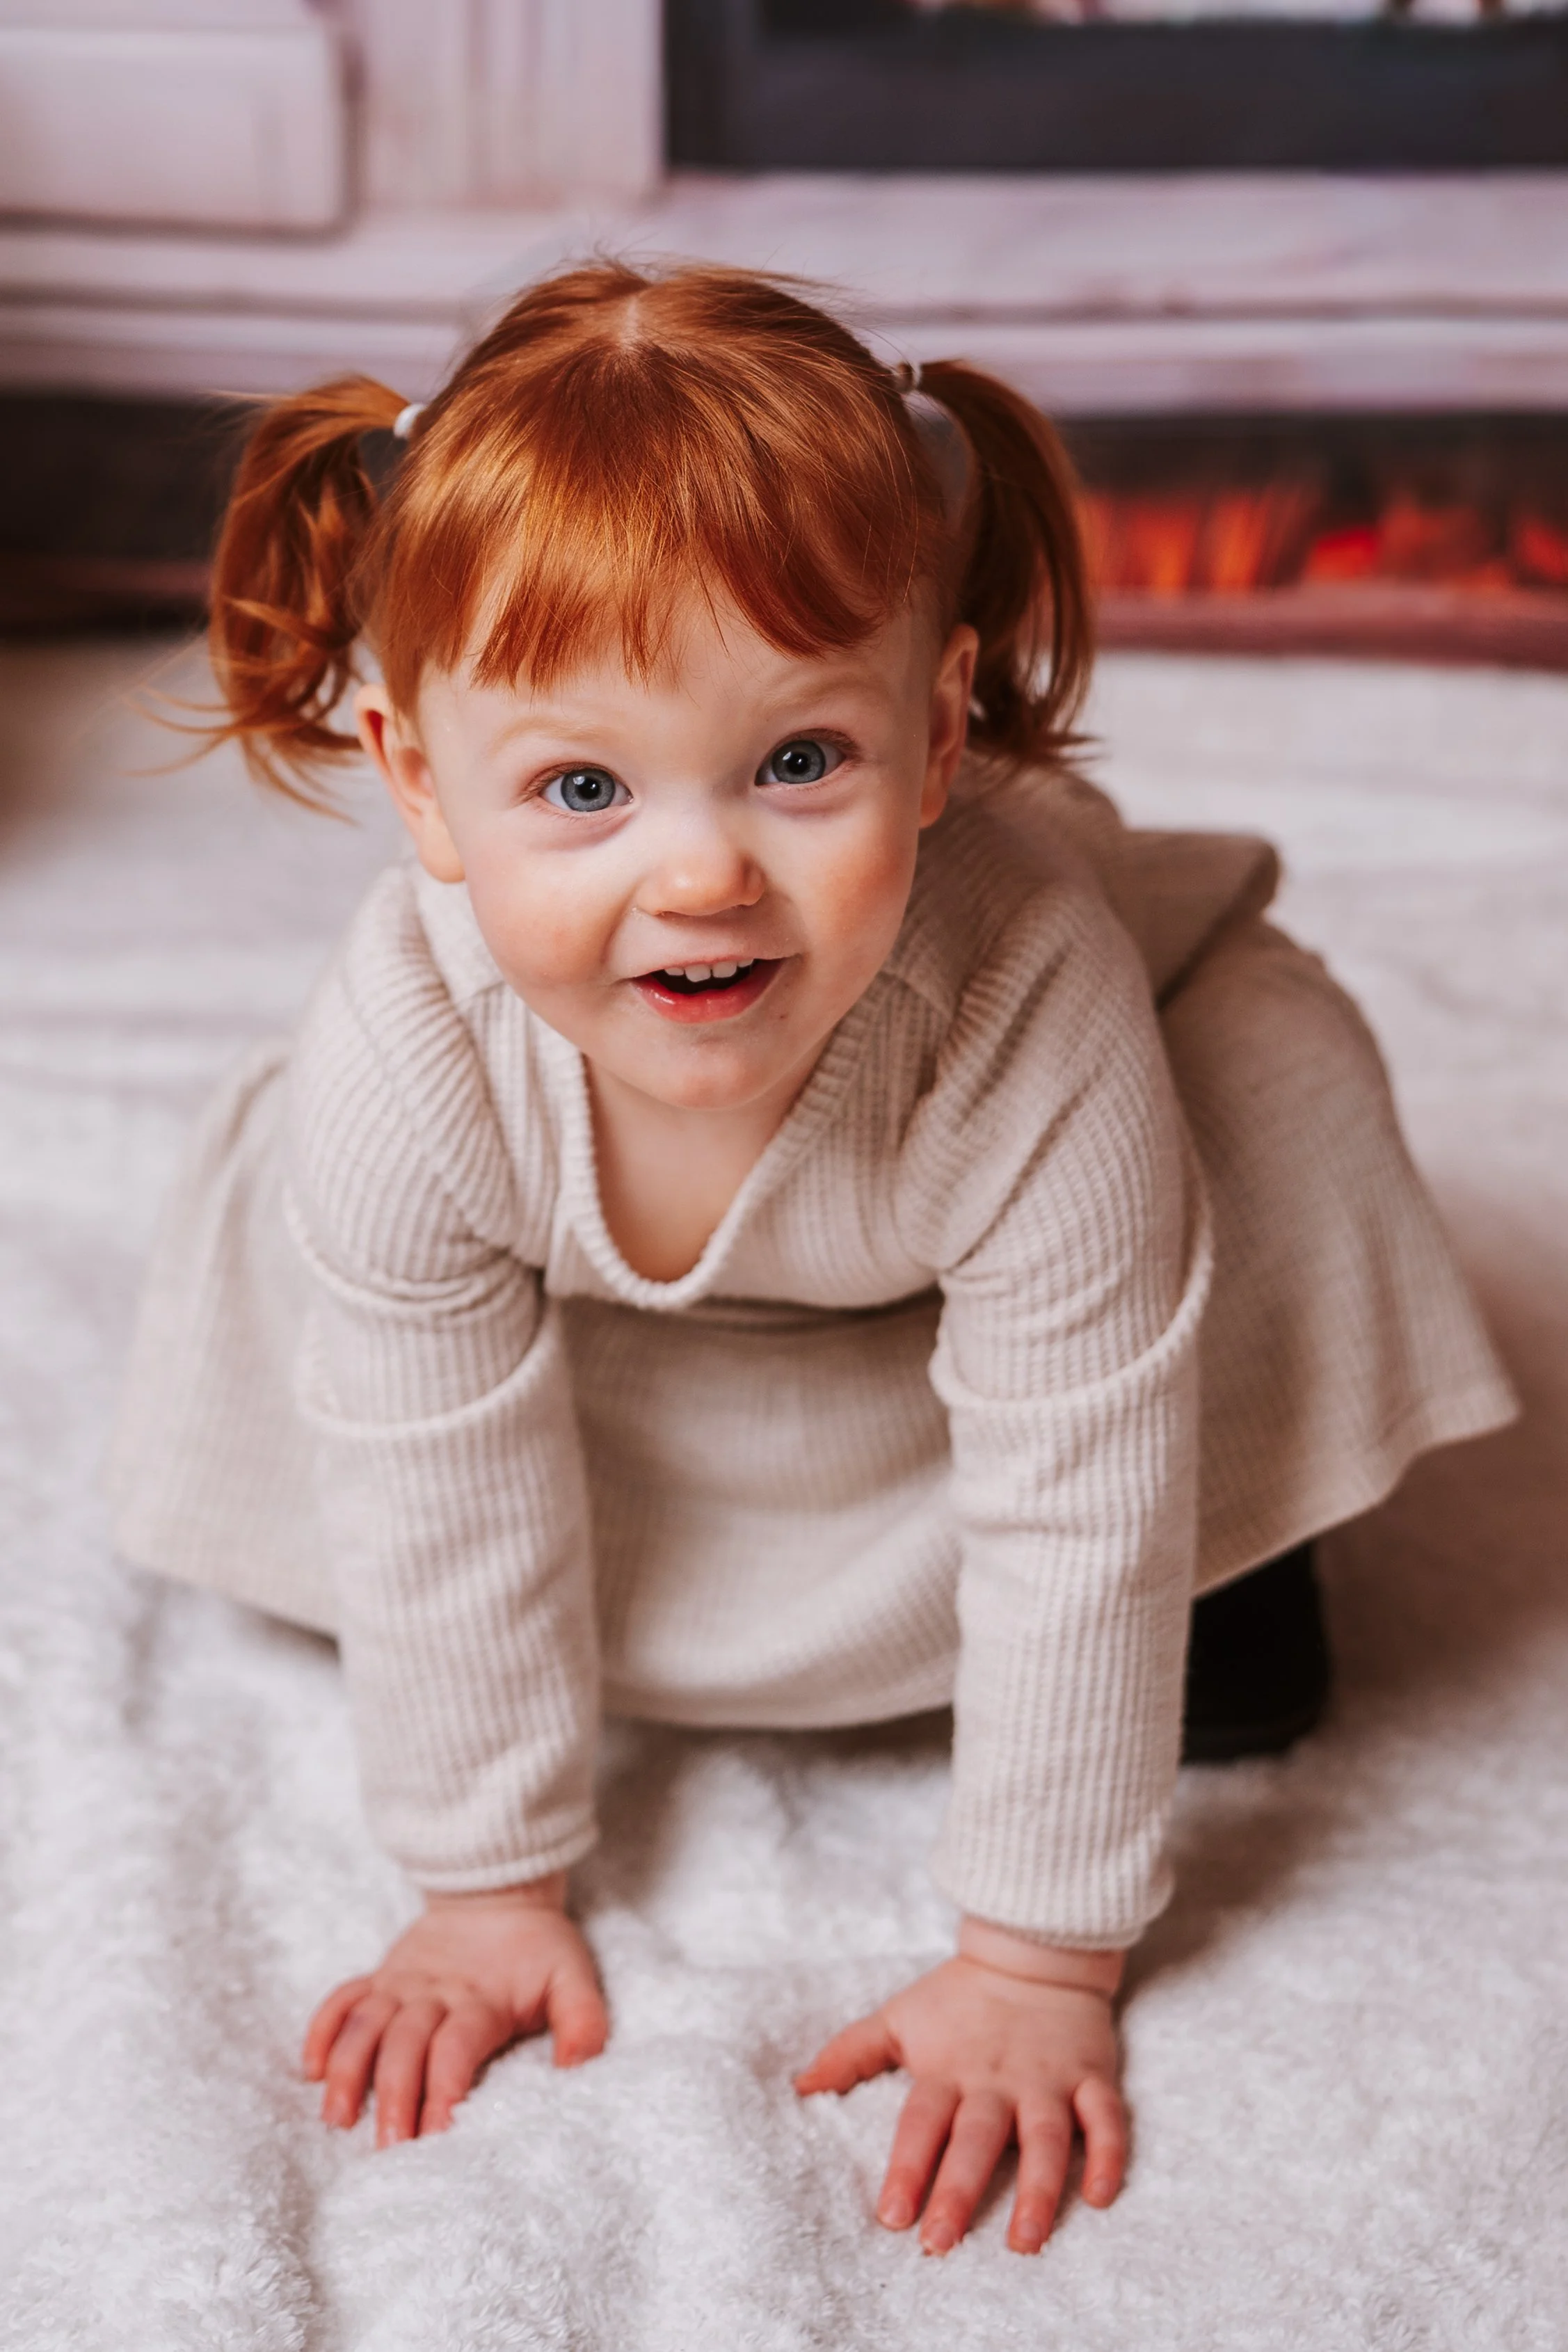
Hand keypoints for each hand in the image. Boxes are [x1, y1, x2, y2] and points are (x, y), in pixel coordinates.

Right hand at [302, 1873, 606, 2146]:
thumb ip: (583, 2023)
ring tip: (337, 2118)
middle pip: (403, 2046)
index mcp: (480, 1999)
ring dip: (347, 2070)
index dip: (444, 2090)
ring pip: (365, 2025)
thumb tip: (577, 2069)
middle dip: (393, 2098)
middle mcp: (433, 1992)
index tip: (437, 2135)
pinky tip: (311, 2069)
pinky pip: (343, 1999)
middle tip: (388, 2149)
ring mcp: (400, 1983)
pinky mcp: (380, 1976)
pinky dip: (322, 2029)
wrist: (499, 1890)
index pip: (455, 2049)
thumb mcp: (574, 1978)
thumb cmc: (538, 1948)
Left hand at [795, 1922, 1125, 2255]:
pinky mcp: (1092, 2076)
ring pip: (1047, 2138)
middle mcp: (997, 2080)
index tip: (892, 2217)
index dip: (907, 2168)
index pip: (922, 2123)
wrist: (1032, 1950)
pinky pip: (1106, 2119)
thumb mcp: (899, 2017)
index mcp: (948, 2070)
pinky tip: (1101, 2197)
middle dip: (960, 2191)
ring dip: (1038, 2190)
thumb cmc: (959, 1997)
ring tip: (1025, 2241)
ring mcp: (1048, 2080)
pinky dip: (1108, 2156)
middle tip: (943, 2243)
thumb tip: (800, 2086)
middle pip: (978, 2139)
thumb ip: (852, 2053)